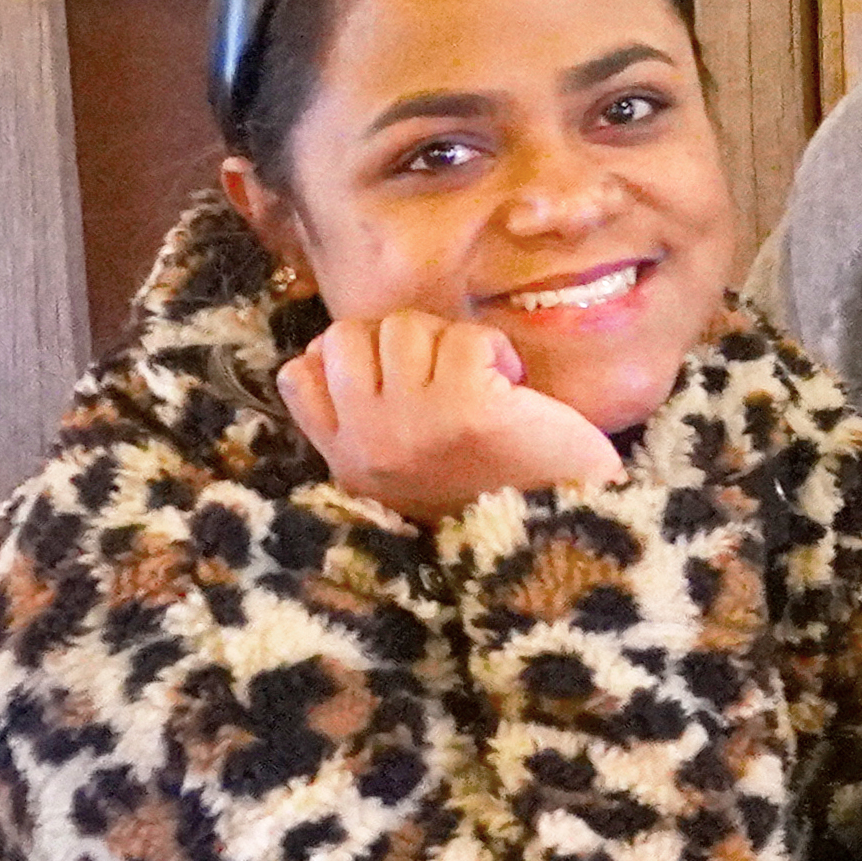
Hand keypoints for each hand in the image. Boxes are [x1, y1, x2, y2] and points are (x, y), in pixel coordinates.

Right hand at [278, 310, 627, 516]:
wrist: (564, 533)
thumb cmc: (493, 492)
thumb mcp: (404, 470)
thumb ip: (369, 421)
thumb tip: (337, 346)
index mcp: (347, 462)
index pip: (297, 376)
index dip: (341, 353)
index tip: (394, 370)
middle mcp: (367, 445)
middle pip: (344, 336)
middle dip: (398, 336)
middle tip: (443, 370)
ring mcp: (412, 424)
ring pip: (401, 327)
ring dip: (449, 340)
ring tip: (482, 379)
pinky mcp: (467, 407)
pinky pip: (463, 337)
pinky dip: (494, 347)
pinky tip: (511, 380)